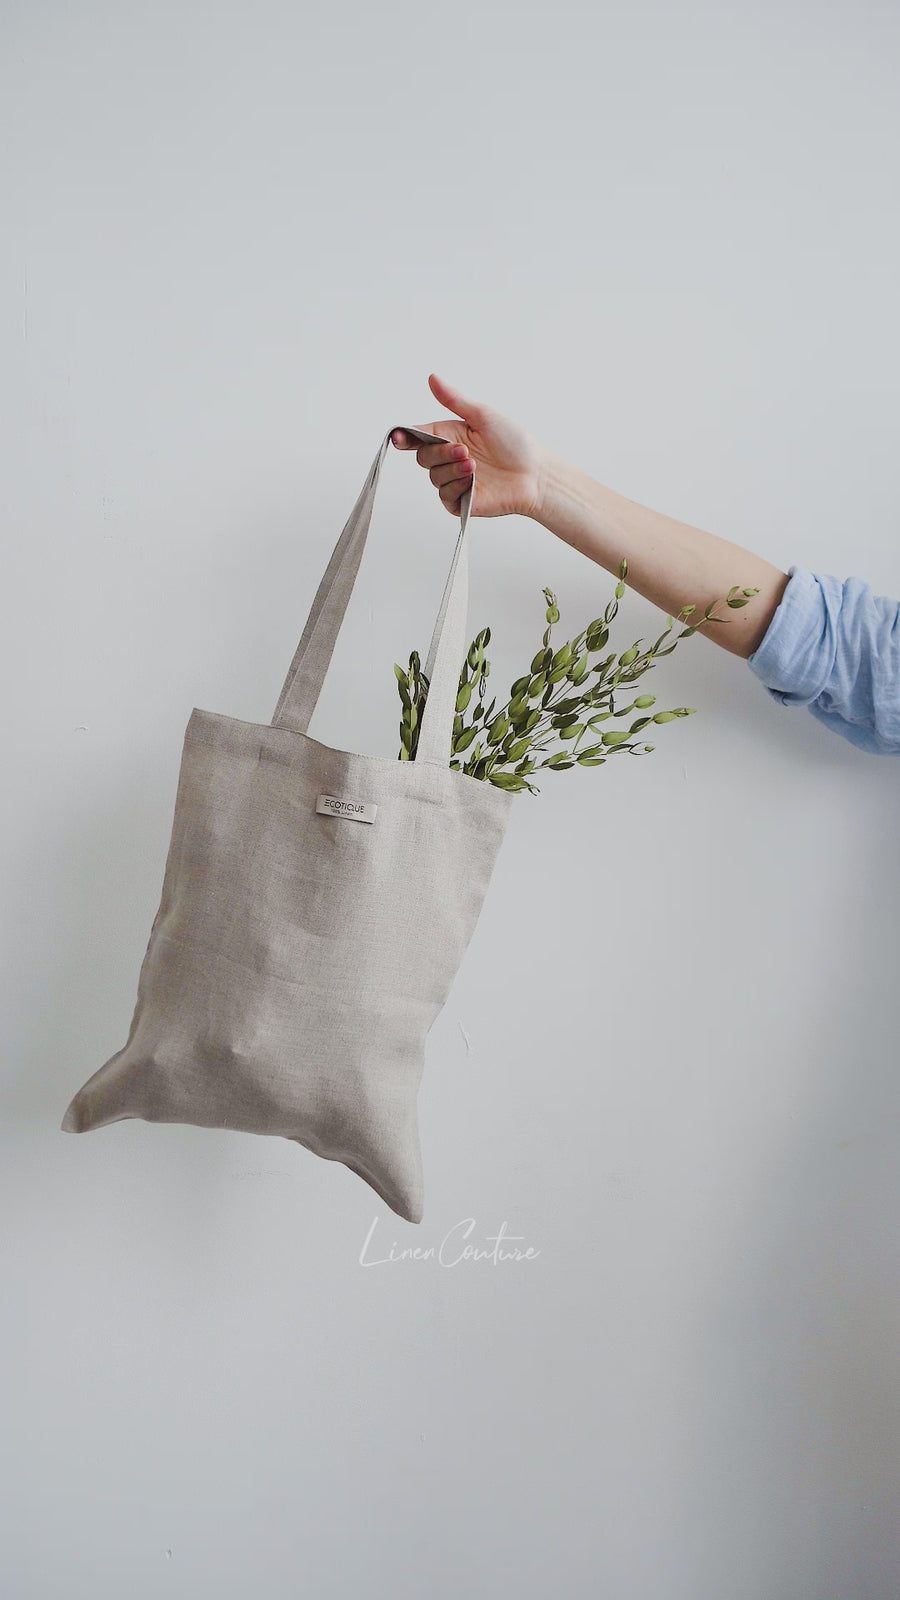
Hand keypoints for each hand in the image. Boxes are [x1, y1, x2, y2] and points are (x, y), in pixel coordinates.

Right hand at [391, 374, 548, 520]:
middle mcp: (449, 458)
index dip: (404, 437)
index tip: (398, 437)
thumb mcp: (482, 416)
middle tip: (463, 451)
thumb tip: (433, 378)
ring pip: (434, 477)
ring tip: (474, 465)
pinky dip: (456, 486)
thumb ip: (454, 400)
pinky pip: (445, 495)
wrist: (534, 475)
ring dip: (452, 470)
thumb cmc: (515, 444)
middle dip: (440, 453)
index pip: (418, 436)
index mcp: (450, 435)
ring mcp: (454, 481)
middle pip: (424, 457)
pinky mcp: (461, 502)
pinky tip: (472, 481)